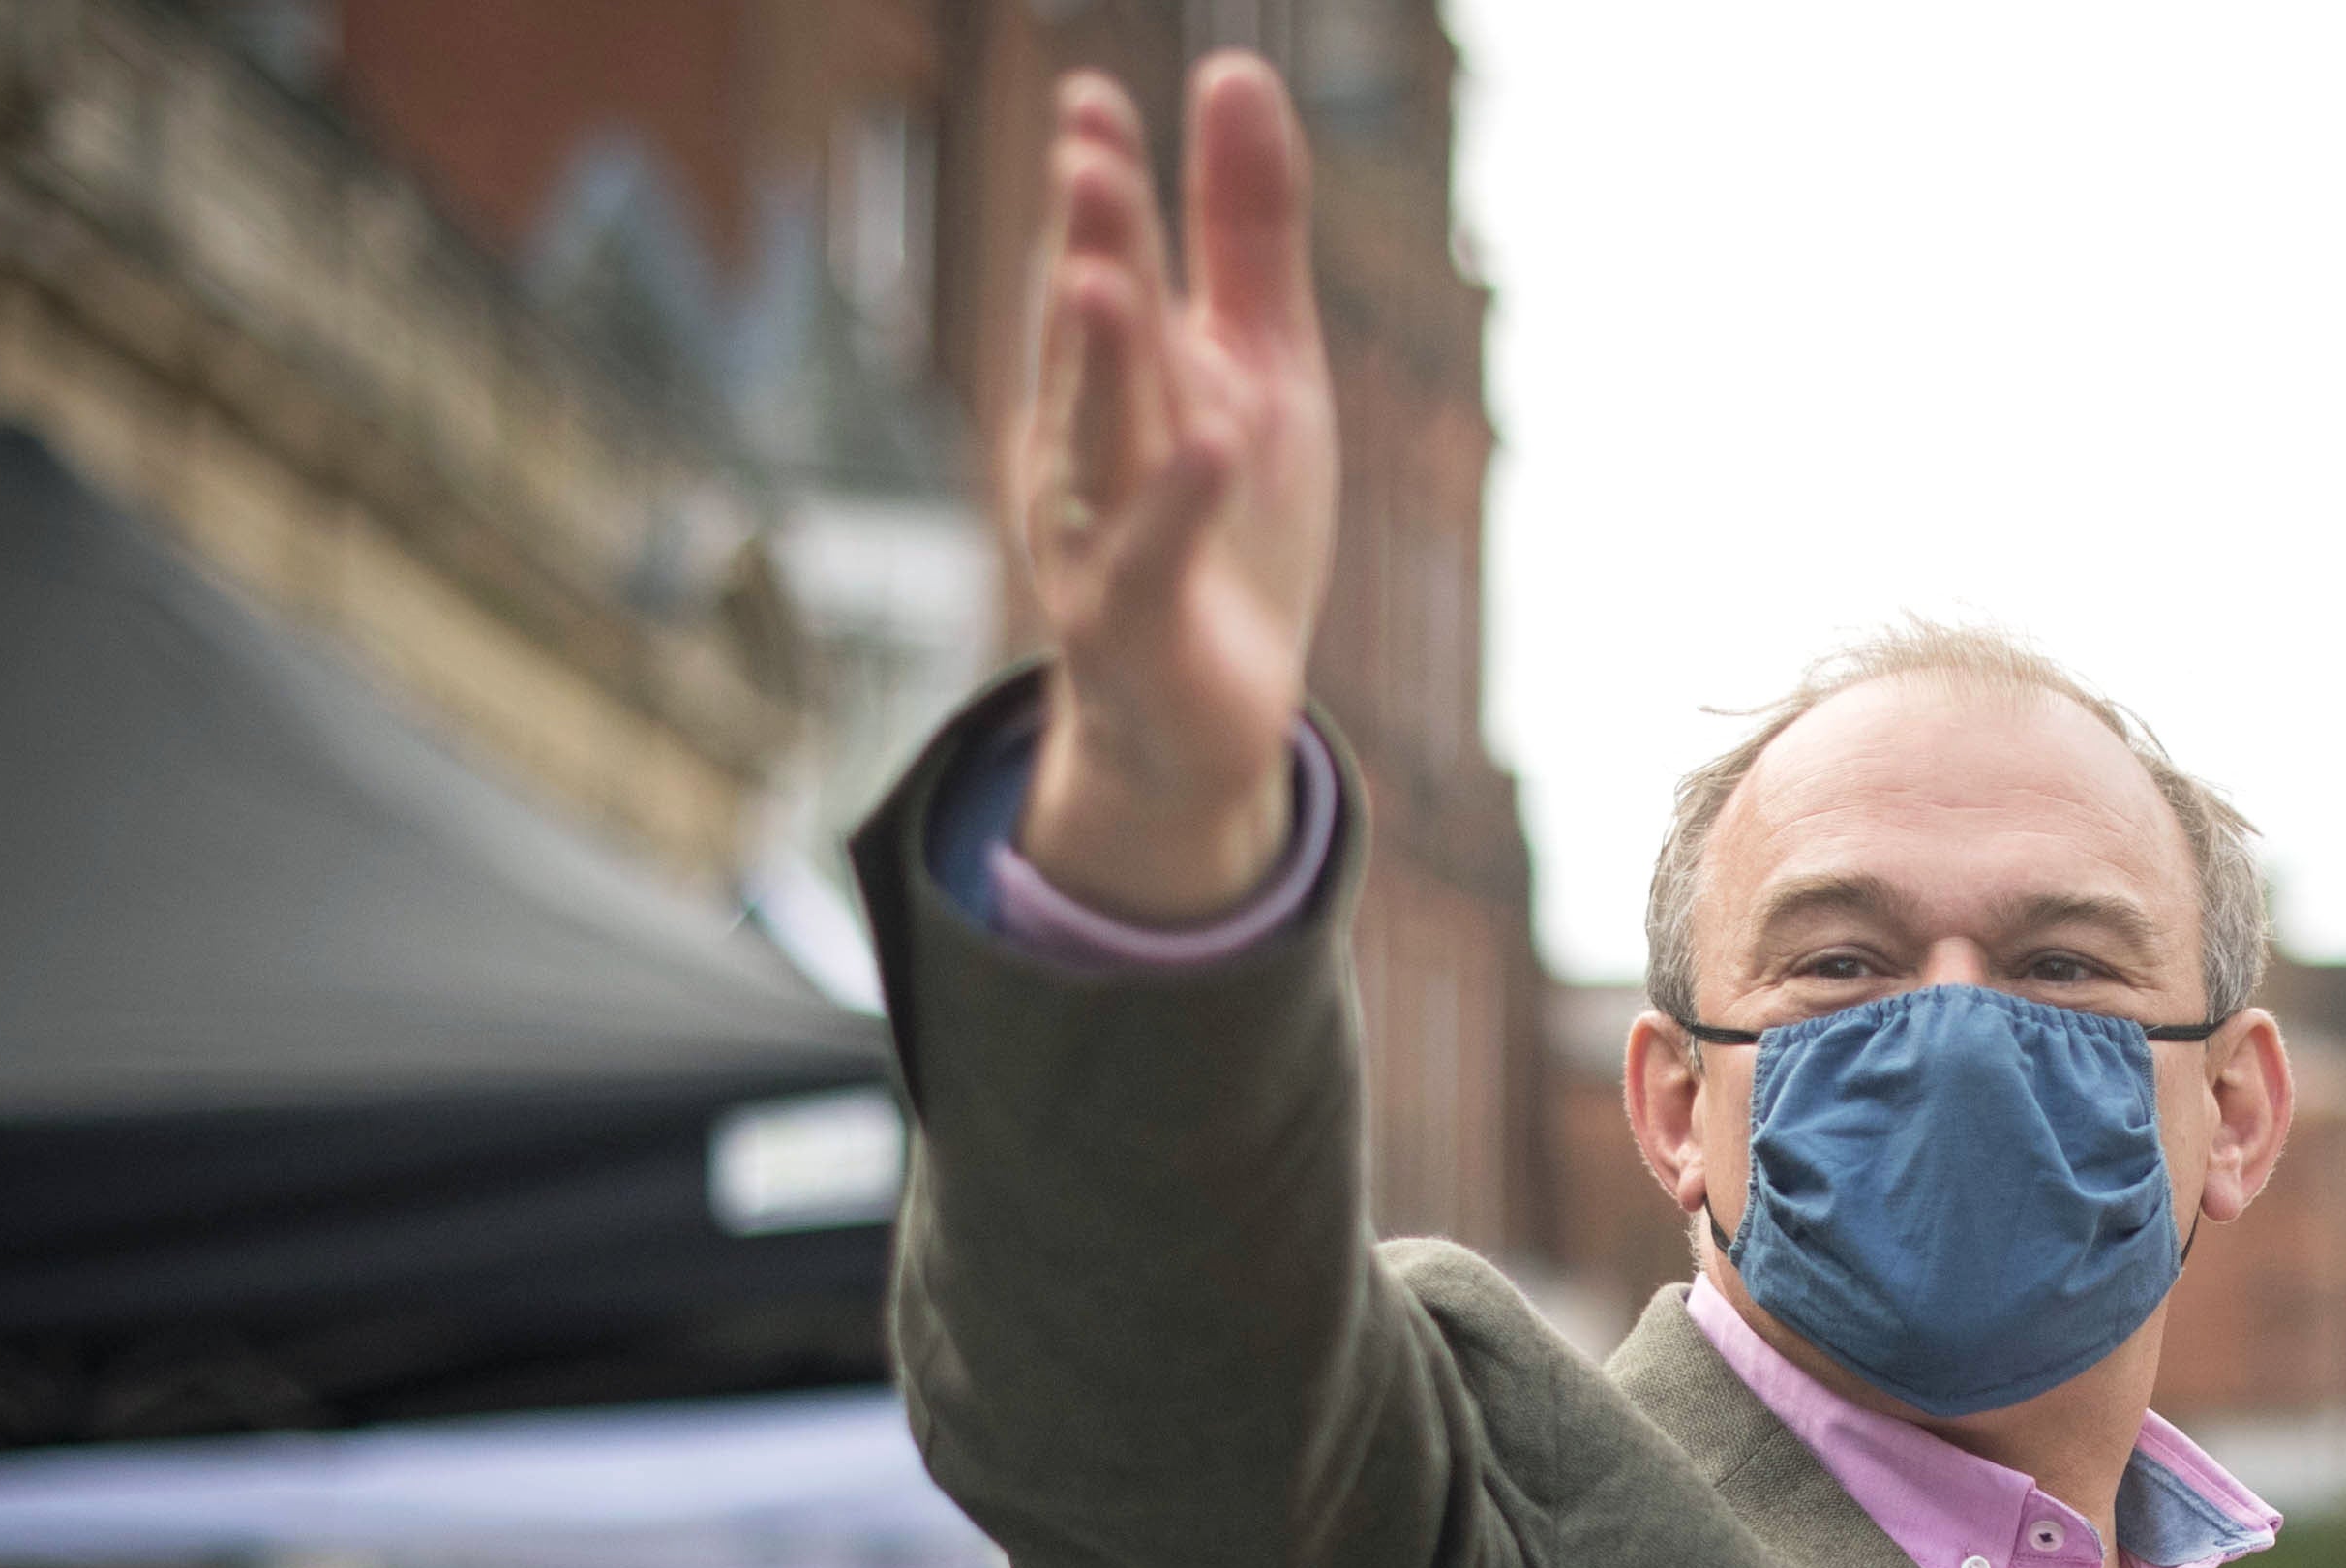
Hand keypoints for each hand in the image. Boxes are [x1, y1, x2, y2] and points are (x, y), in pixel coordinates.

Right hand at [1011, 59, 1336, 922]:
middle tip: (1085, 157)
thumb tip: (1232, 69)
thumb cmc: (1228, 528)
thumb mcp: (1260, 363)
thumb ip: (1245, 229)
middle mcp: (1087, 446)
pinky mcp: (1136, 626)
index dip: (1102, 186)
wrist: (1205, 721)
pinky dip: (1177, 506)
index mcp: (1117, 374)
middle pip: (1094, 338)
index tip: (1092, 99)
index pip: (1106, 263)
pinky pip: (1151, 560)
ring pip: (1099, 441)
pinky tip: (1211, 447)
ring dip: (1097, 365)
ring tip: (1101, 282)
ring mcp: (1098, 536)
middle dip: (1088, 252)